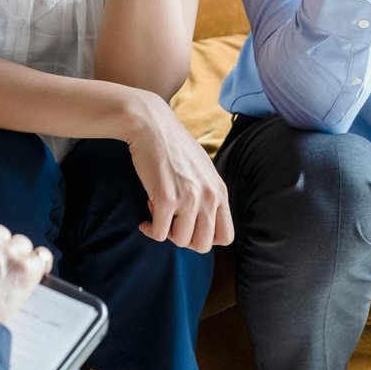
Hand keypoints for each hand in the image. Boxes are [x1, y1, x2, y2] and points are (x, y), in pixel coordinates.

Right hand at [123, 91, 234, 252]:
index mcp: (220, 191)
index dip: (205, 238)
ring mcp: (189, 199)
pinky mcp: (167, 199)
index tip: (189, 227)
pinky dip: (149, 230)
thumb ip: (207, 193)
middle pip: (202, 245)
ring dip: (166, 233)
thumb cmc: (173, 145)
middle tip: (171, 224)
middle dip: (183, 239)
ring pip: (180, 241)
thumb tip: (203, 221)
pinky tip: (144, 220)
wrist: (151, 124)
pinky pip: (159, 234)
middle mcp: (209, 197)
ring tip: (157, 213)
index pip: (225, 236)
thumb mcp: (201, 169)